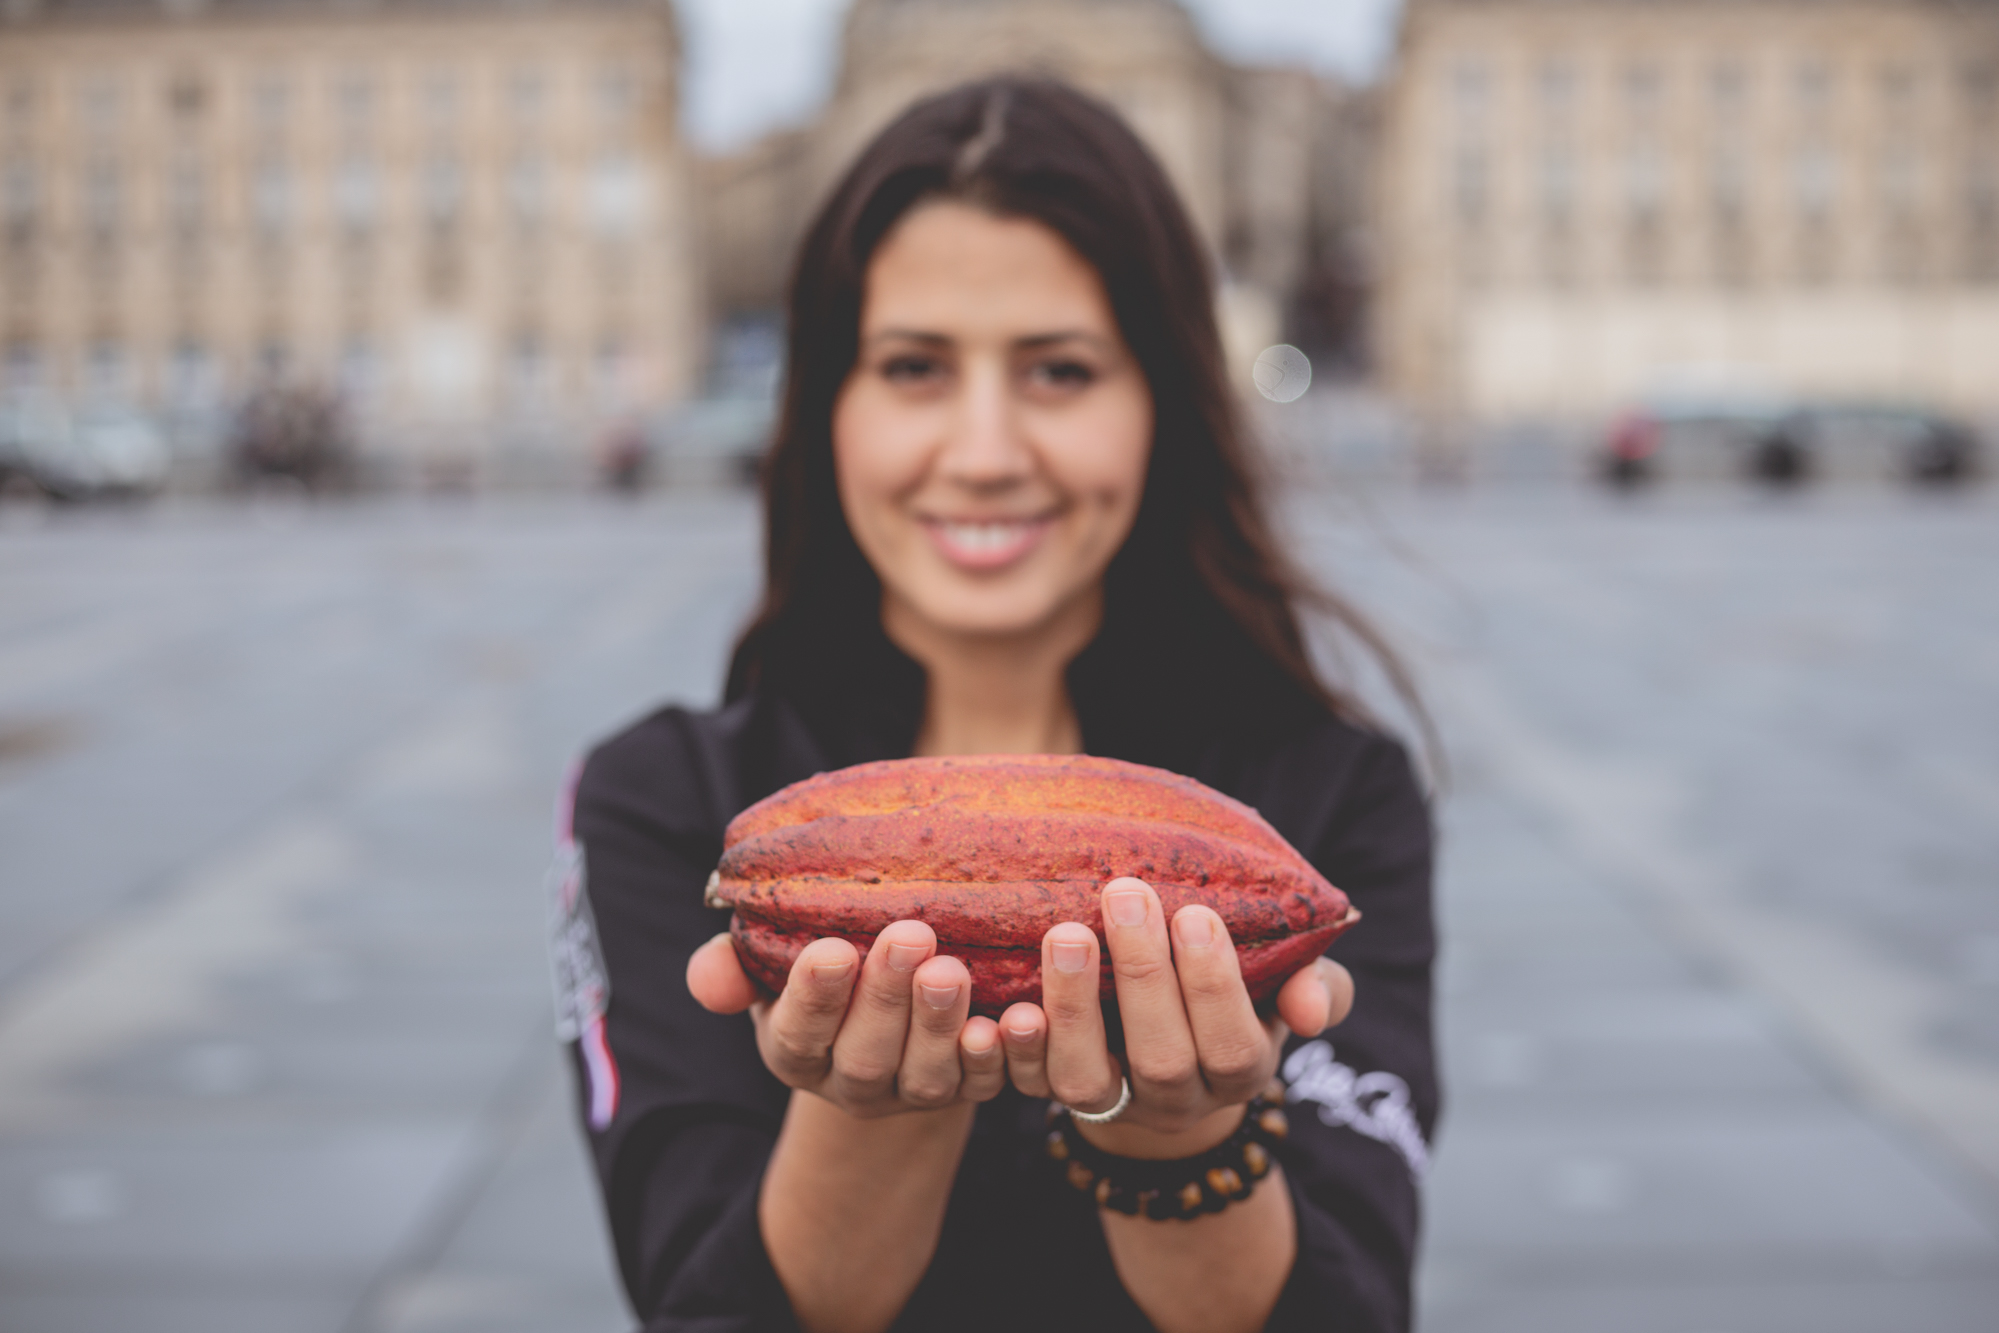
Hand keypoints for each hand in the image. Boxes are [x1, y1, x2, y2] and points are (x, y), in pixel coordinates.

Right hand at [687, 920, 1007, 1117]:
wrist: (890, 1021)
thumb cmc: (827, 974)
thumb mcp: (771, 969)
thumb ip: (734, 970)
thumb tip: (707, 977)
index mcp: (797, 1051)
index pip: (798, 1032)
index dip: (814, 996)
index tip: (832, 950)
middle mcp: (853, 1082)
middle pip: (865, 1053)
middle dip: (885, 997)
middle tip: (908, 935)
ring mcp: (913, 1092)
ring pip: (926, 1073)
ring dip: (939, 1022)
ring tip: (951, 968)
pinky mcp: (969, 1091)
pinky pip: (984, 1085)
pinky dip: (996, 1057)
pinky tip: (1009, 1019)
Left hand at [1000, 877, 1353, 1153]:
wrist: (1176, 1039)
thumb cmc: (1235, 988)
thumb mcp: (1284, 985)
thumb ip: (1316, 987)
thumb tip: (1311, 1007)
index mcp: (1240, 1071)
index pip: (1231, 1044)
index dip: (1213, 985)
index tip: (1194, 913)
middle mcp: (1179, 1099)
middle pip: (1162, 1058)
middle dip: (1143, 975)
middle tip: (1125, 894)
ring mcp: (1115, 1104)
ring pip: (1087, 1080)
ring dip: (1074, 1006)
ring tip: (1065, 932)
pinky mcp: (1058, 1094)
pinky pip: (1032, 1084)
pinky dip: (1018, 1048)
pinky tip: (1011, 1001)